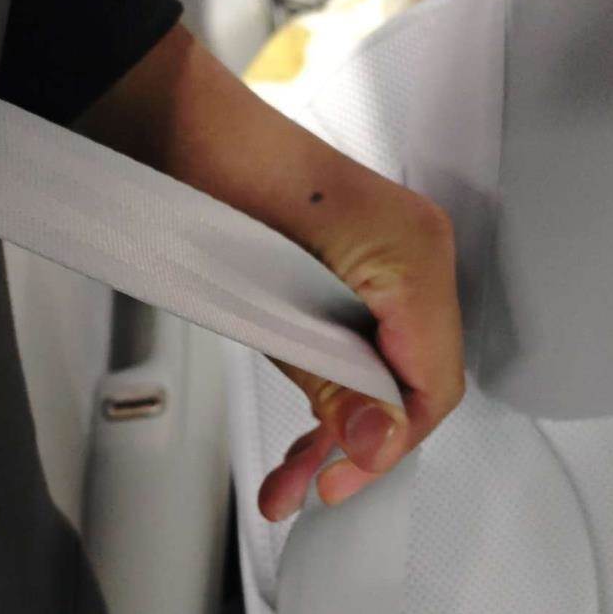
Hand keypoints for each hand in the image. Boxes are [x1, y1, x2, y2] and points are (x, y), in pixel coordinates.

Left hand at [75, 24, 464, 517]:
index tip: (342, 477)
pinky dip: (330, 388)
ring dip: (337, 429)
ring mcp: (387, 263)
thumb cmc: (220, 183)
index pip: (434, 383)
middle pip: (411, 384)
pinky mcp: (353, 271)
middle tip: (314, 485)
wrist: (177, 128)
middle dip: (359, 445)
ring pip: (380, 374)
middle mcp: (415, 258)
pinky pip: (360, 345)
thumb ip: (334, 378)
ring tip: (290, 479)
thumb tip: (374, 444)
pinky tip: (302, 433)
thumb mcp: (277, 304)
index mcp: (415, 257)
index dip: (391, 442)